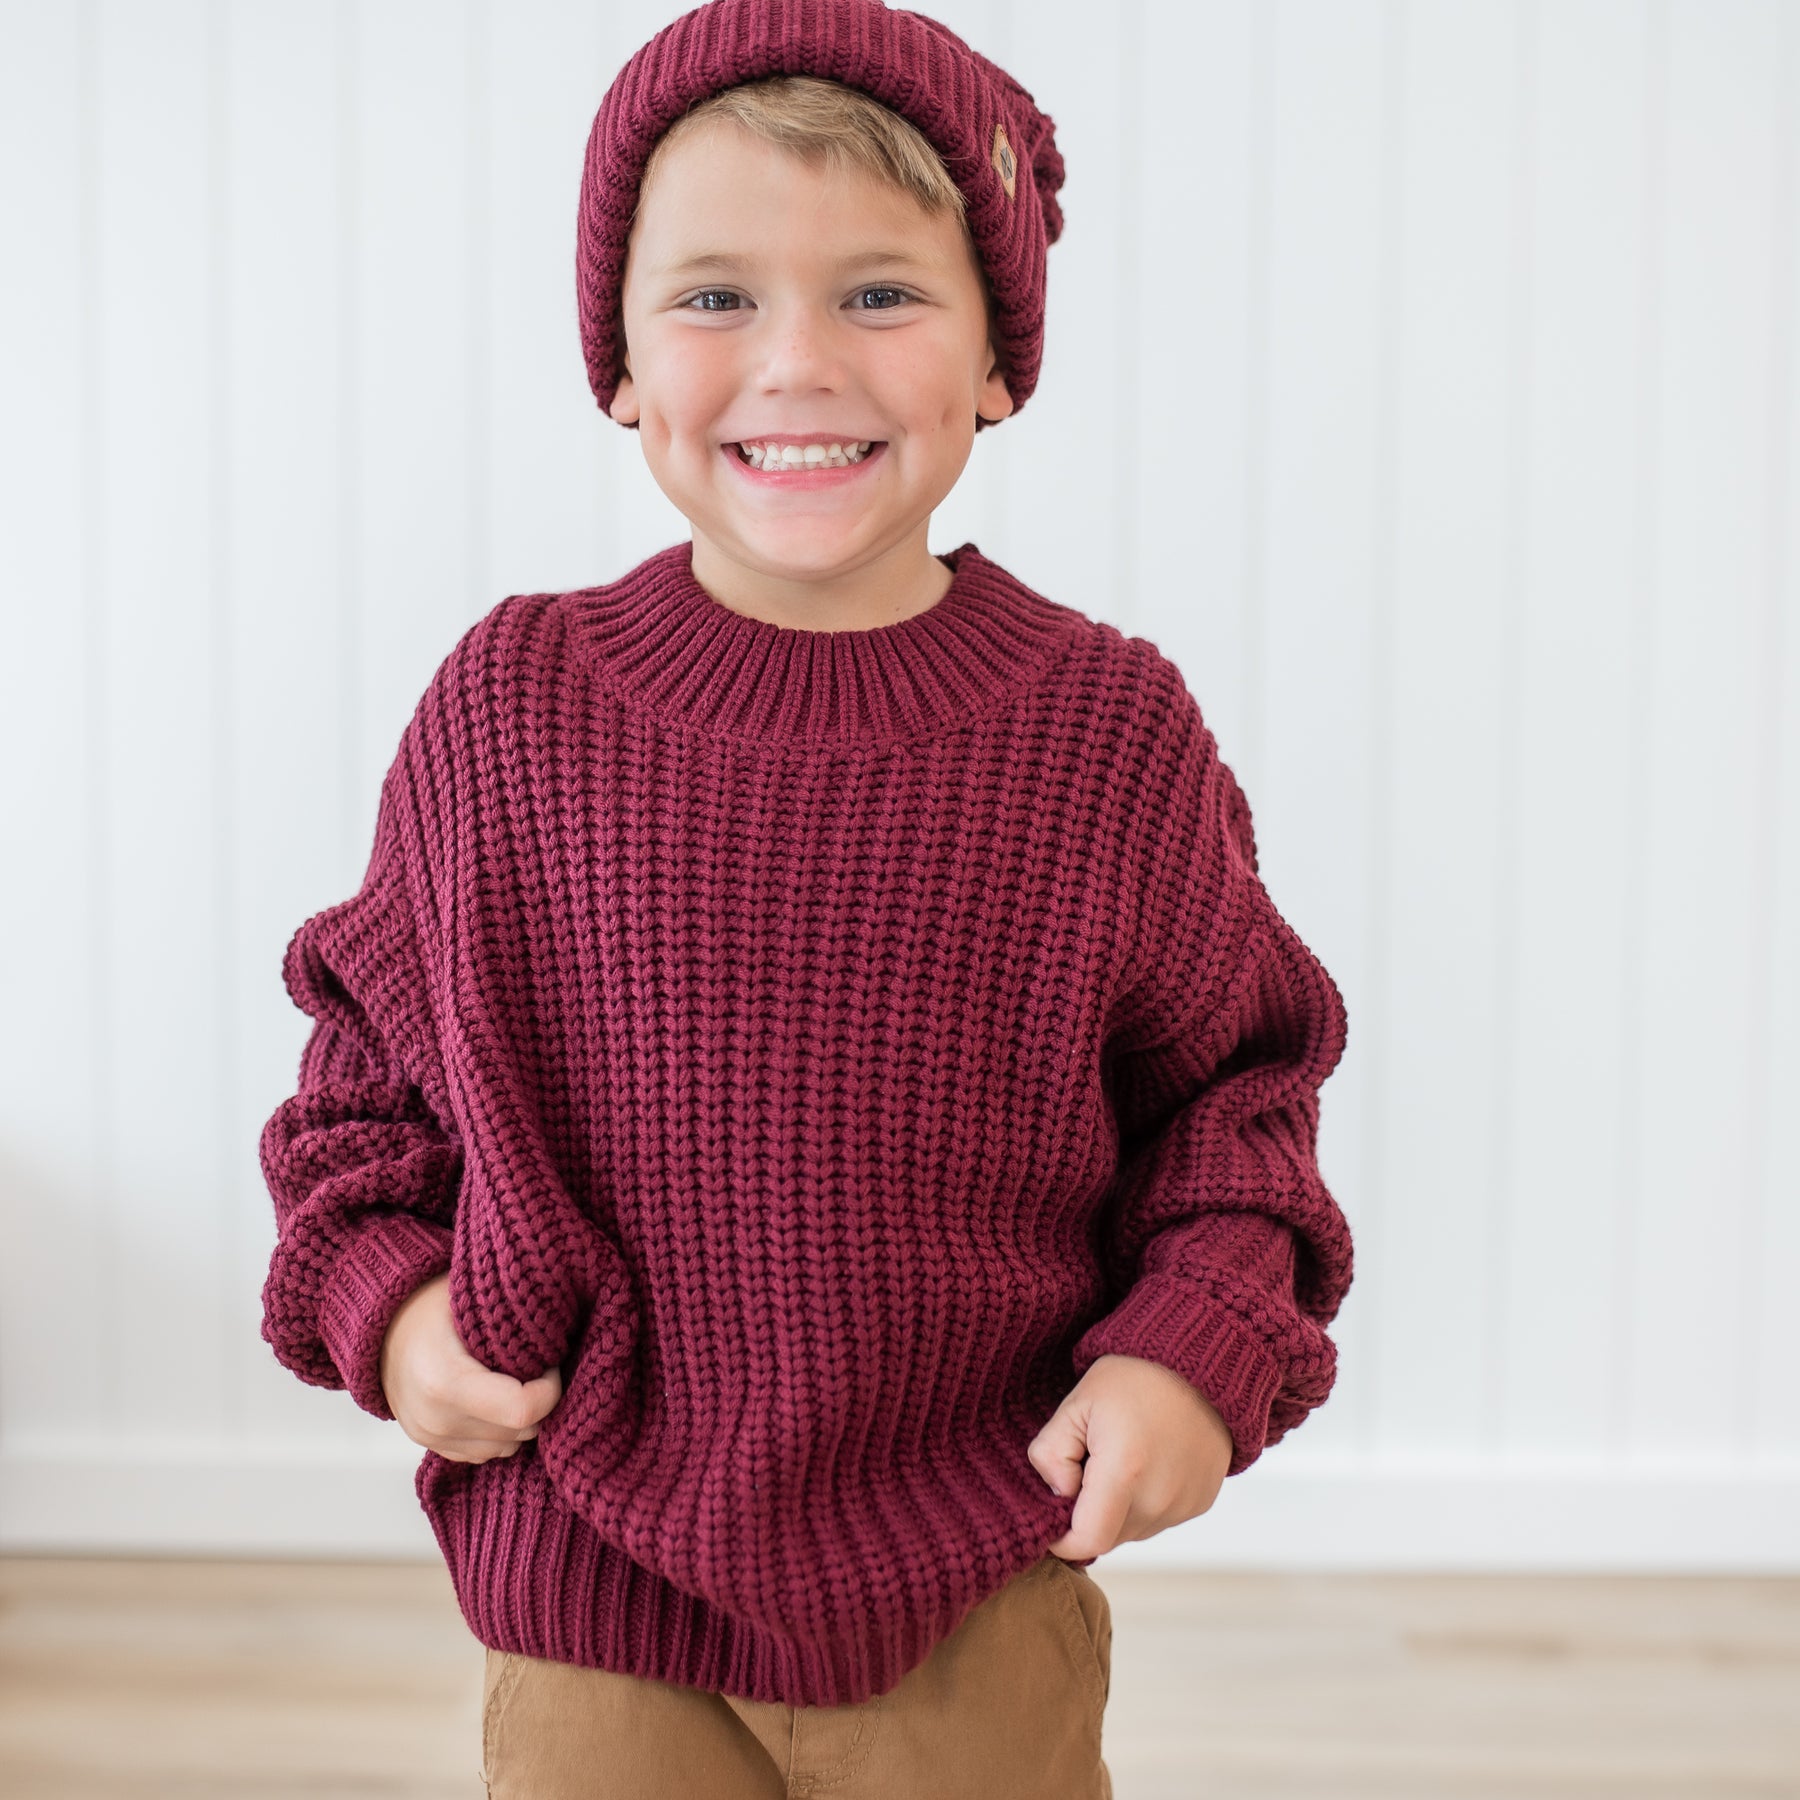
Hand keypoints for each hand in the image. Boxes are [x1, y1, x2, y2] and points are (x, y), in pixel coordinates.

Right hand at [379, 1272, 562, 1461]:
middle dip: (539, 1401)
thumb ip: (515, 1324)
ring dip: (520, 1419)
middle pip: (520, 1431)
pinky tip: (493, 1397)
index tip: (548, 1360)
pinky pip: (486, 1453)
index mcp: (445, 1382)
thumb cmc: (434, 1306)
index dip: (549, 1387)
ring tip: (511, 1380)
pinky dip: (499, 1430)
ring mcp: (430, 1438)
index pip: (523, 1409)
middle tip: (533, 1366)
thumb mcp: (474, 1302)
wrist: (383, 1327)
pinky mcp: (430, 1447)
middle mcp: (435, 1420)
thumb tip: (562, 1336)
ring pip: (507, 1447)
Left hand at [1027, 1353, 1233, 1560]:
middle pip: (1108, 1538)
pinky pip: (1159, 1520)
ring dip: (1117, 1511)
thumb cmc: (1134, 1378)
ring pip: (1133, 1532)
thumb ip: (1050, 1454)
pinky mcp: (1201, 1502)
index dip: (1062, 1542)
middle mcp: (1160, 1498)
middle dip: (1088, 1517)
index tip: (1050, 1523)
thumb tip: (1059, 1494)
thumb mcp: (1076, 1404)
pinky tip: (1146, 1463)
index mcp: (1125, 1471)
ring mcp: (1185, 1504)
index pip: (1087, 1541)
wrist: (1197, 1365)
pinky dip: (1144, 1504)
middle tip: (1086, 1470)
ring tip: (1119, 1461)